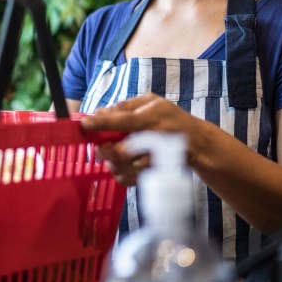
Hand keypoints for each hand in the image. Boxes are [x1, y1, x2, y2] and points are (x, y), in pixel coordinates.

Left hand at [80, 94, 206, 184]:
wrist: (196, 140)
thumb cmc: (170, 117)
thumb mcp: (151, 102)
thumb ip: (125, 106)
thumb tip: (100, 112)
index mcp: (152, 117)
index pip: (124, 120)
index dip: (102, 123)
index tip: (85, 124)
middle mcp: (156, 138)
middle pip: (124, 151)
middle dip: (106, 151)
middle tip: (99, 148)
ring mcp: (158, 158)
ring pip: (127, 168)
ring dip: (112, 164)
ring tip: (109, 157)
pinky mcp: (157, 172)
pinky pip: (132, 179)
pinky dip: (121, 175)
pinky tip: (120, 167)